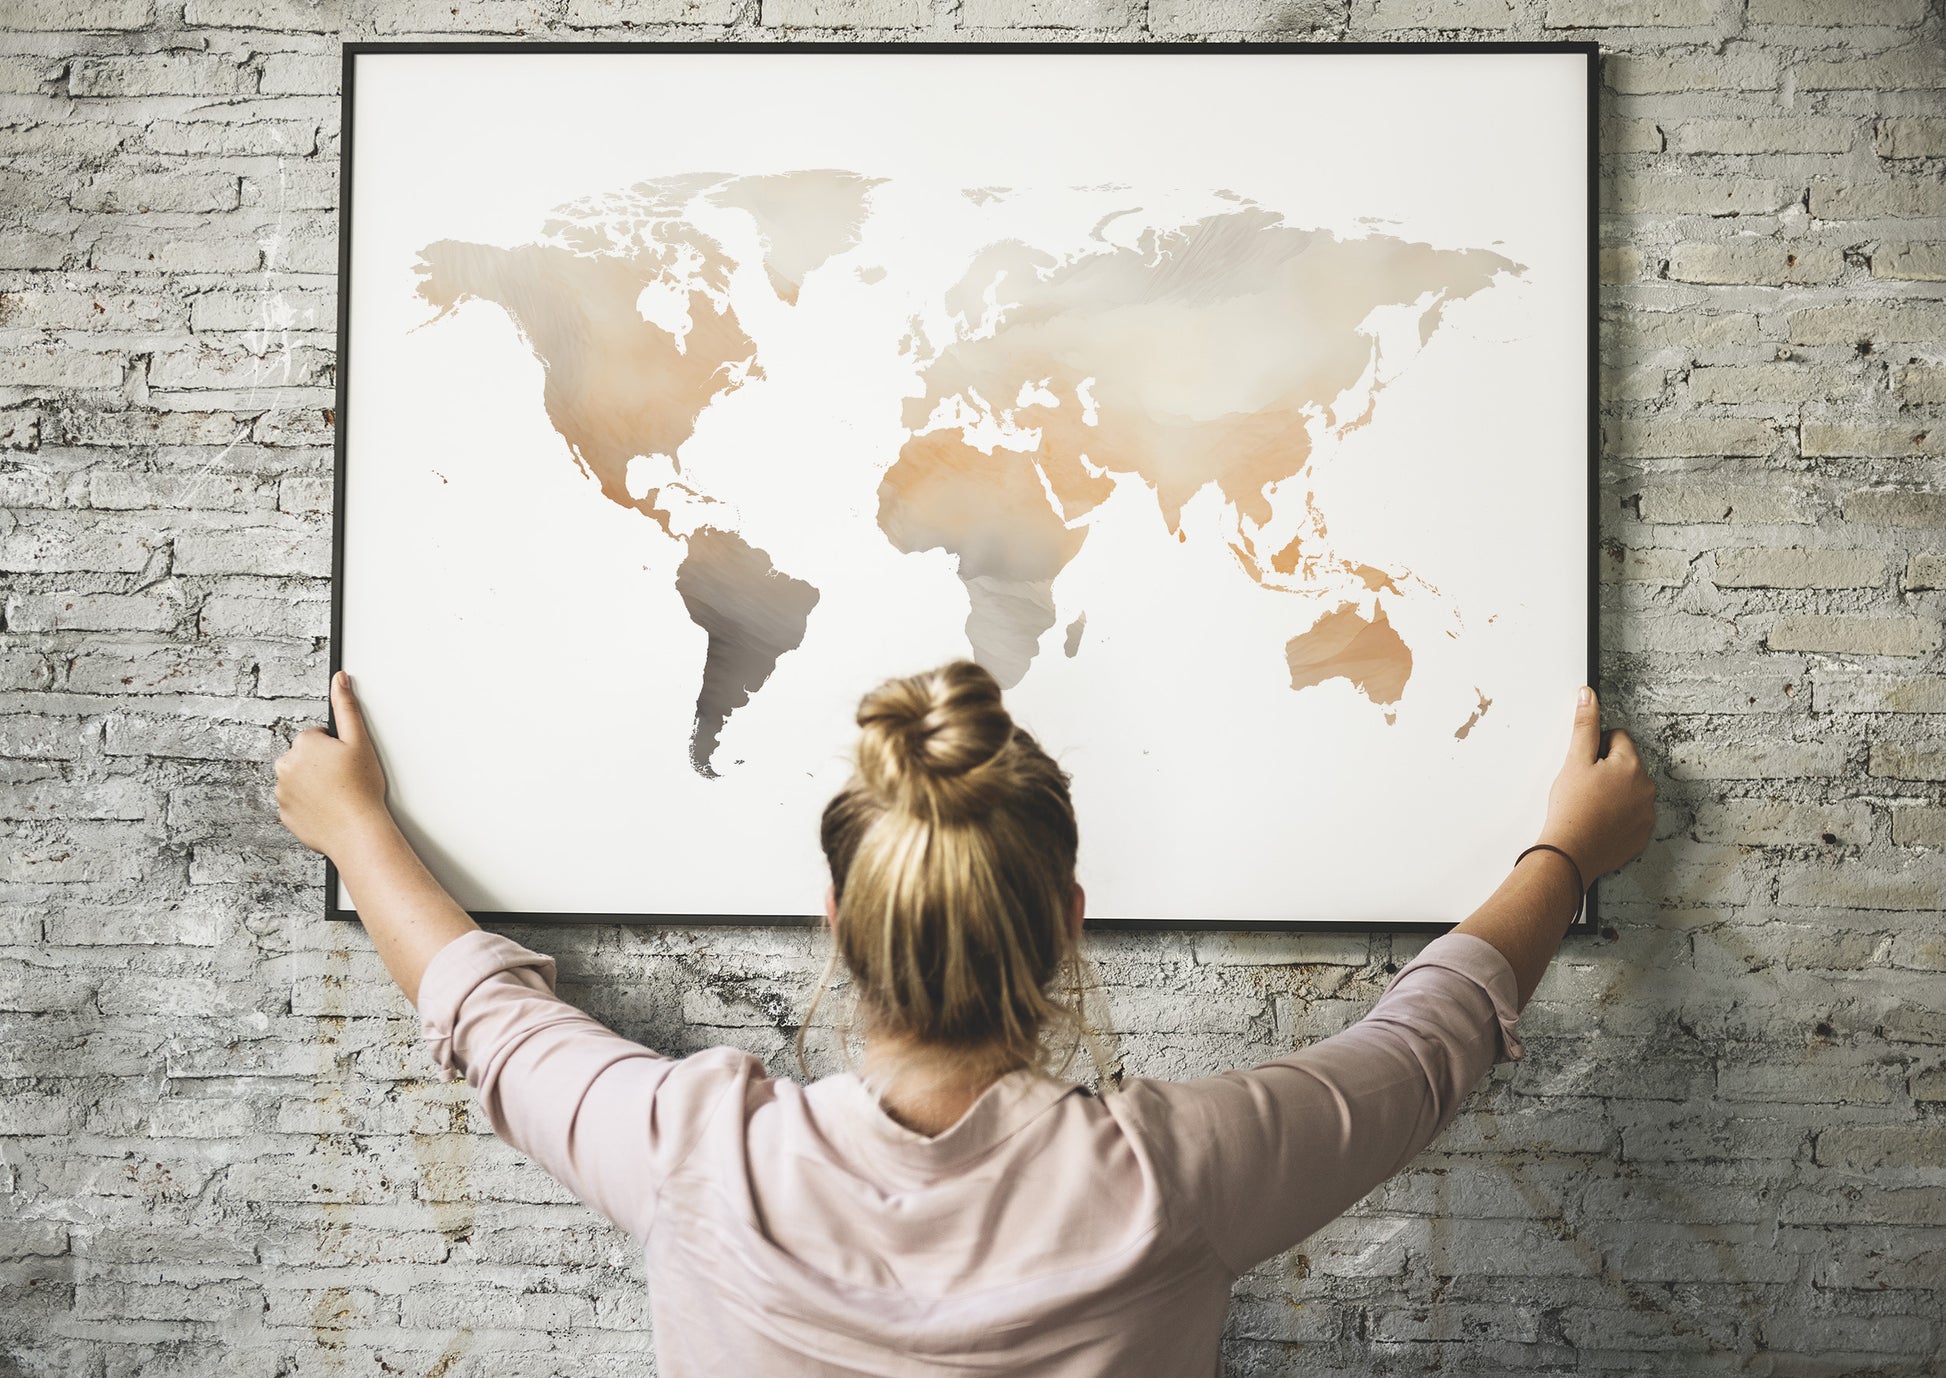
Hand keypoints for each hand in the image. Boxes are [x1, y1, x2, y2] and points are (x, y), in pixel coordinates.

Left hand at [275, 670, 390, 859]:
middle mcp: (285, 766)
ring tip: (338, 795)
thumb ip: (346, 706)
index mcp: (303, 744)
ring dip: (314, 784)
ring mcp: (282, 791)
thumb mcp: (359, 741)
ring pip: (299, 780)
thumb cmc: (361, 788)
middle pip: (305, 758)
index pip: (316, 737)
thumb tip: (339, 679)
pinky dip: (309, 805)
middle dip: (321, 765)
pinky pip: (296, 803)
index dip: (336, 749)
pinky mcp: (284, 814)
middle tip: (344, 778)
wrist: (357, 831)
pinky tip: (328, 809)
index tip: (347, 762)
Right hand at [1537, 686, 1655, 883]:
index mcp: (1631, 765)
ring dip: (1613, 793)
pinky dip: (1617, 816)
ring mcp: (1647, 814)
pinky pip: (1631, 816)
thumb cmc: (1572, 808)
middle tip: (1584, 787)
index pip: (1617, 737)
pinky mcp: (1641, 835)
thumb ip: (1584, 725)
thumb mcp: (1574, 761)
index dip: (1595, 747)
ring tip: (1590, 806)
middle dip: (1607, 770)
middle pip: (1626, 764)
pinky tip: (1598, 822)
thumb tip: (1588, 696)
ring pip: (1629, 790)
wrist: (1571, 853)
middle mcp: (1646, 788)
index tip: (1583, 766)